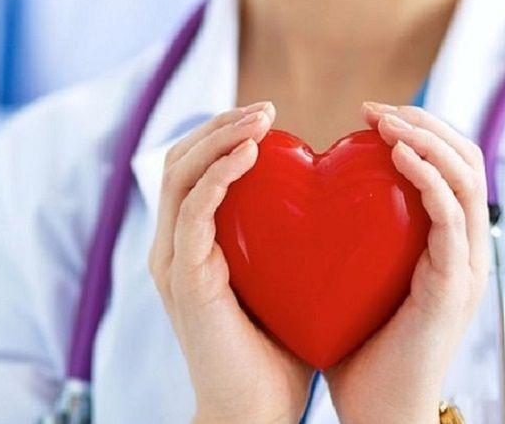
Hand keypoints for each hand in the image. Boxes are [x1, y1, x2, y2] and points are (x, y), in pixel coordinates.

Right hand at [148, 102, 313, 423]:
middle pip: (180, 161)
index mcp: (194, 246)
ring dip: (219, 137)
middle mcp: (173, 247)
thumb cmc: (278, 350)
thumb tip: (331, 206)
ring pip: (180, 175)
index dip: (223, 135)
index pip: (195, 170)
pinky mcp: (183, 278)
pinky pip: (194, 211)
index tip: (268, 118)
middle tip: (266, 109)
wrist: (256, 411)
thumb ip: (290, 241)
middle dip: (220, 125)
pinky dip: (219, 175)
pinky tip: (252, 154)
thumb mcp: (285, 279)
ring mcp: (173, 261)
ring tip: (261, 119)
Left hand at [323, 103, 489, 423]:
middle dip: (424, 122)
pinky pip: (452, 217)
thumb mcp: (353, 278)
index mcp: (442, 246)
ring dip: (428, 138)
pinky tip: (396, 155)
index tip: (368, 115)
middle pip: (467, 159)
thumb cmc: (358, 351)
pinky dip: (428, 177)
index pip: (448, 166)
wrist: (378, 413)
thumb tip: (306, 201)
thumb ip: (346, 239)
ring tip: (386, 121)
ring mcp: (465, 266)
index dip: (416, 129)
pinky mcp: (455, 286)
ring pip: (467, 178)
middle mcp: (464, 250)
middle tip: (375, 109)